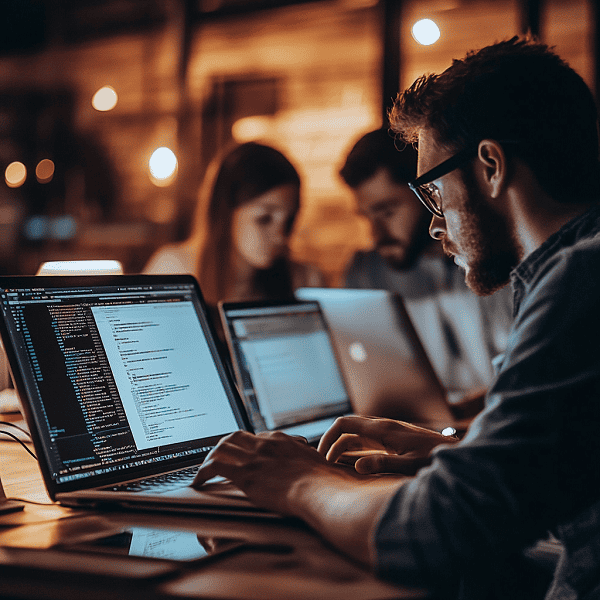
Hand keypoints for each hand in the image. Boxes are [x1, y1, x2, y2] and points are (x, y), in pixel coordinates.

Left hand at [192, 430, 352, 515]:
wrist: (317, 489)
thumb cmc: (322, 481)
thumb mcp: (317, 463)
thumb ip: (309, 460)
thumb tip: (314, 463)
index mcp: (280, 441)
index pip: (257, 438)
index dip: (247, 446)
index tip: (244, 455)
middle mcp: (263, 444)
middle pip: (235, 437)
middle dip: (224, 446)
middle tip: (218, 457)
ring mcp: (253, 458)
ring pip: (221, 447)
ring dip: (210, 457)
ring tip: (205, 468)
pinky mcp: (244, 475)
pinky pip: (215, 467)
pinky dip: (203, 472)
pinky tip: (199, 481)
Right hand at [318, 416, 458, 474]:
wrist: (458, 455)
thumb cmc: (436, 461)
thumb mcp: (409, 466)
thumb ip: (382, 465)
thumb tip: (355, 466)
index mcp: (382, 429)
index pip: (344, 424)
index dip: (328, 437)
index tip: (320, 456)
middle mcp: (383, 427)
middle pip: (348, 428)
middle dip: (332, 442)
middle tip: (323, 464)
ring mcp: (389, 433)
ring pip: (357, 435)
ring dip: (343, 447)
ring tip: (333, 467)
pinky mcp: (395, 441)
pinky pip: (368, 442)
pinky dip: (356, 451)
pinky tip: (354, 465)